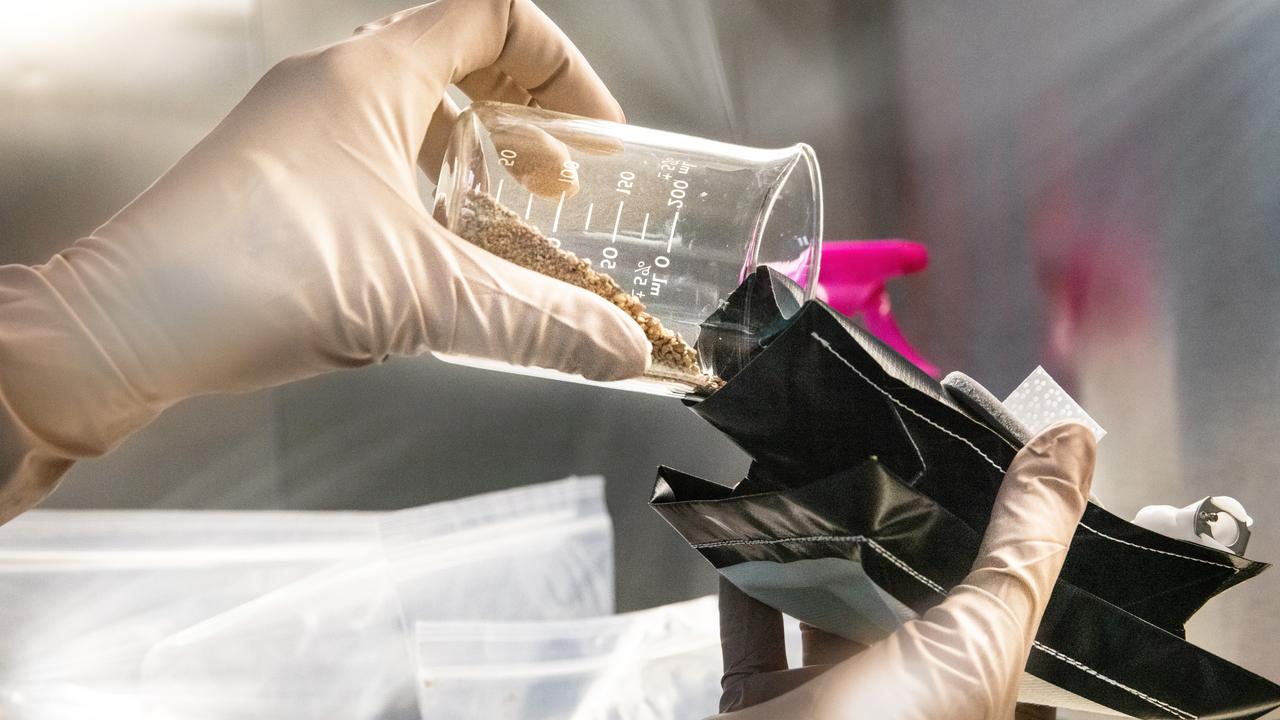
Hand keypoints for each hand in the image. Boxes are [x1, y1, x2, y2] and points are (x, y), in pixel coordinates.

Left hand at [0, 0, 649, 522]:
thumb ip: (538, 321)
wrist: (126, 326)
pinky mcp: (278, 180)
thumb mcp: (425, 296)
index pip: (492, 16)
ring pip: (413, 113)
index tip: (597, 134)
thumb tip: (621, 351)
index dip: (562, 68)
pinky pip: (374, 157)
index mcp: (372, 76)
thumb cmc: (253, 275)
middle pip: (457, 60)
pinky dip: (426, 189)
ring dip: (476, 155)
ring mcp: (298, 131)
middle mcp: (332, 86)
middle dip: (528, 117)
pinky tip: (443, 251)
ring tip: (515, 215)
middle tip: (565, 180)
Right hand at [710, 422, 1095, 719]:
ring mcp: (830, 706)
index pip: (1007, 601)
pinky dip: (743, 565)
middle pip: (911, 594)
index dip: (1000, 529)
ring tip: (812, 454)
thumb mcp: (973, 646)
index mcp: (980, 698)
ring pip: (827, 602)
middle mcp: (911, 702)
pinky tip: (742, 510)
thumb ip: (1021, 548)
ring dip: (814, 536)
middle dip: (898, 521)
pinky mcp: (758, 705)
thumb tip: (1073, 440)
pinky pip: (752, 621)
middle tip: (891, 432)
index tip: (986, 449)